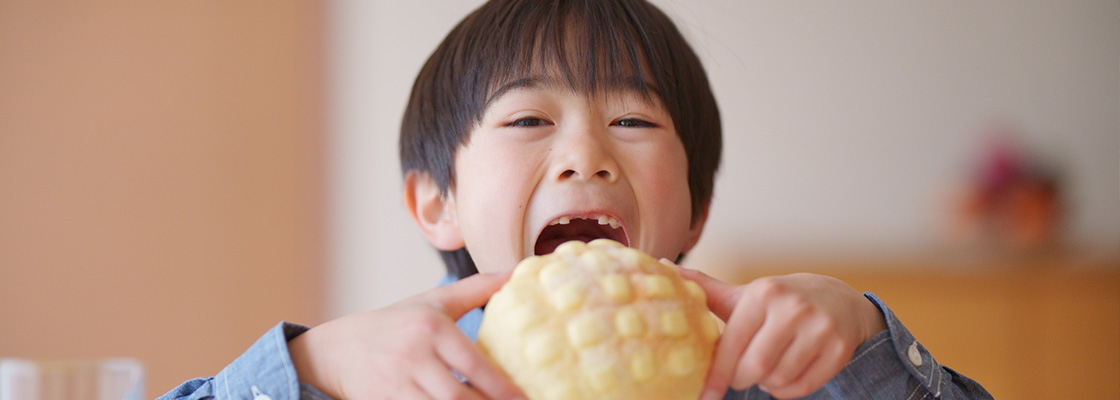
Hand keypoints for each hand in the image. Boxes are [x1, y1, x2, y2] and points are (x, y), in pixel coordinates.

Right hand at [288, 271, 525, 399]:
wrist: (337, 349)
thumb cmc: (396, 323)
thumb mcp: (434, 301)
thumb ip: (477, 288)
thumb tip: (518, 271)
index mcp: (431, 329)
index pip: (473, 364)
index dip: (501, 387)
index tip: (524, 398)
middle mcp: (414, 357)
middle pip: (457, 396)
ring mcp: (397, 384)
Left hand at [677, 269, 886, 399]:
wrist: (837, 299)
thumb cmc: (778, 301)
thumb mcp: (743, 294)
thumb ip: (704, 288)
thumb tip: (661, 266)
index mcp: (762, 294)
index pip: (732, 344)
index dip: (717, 374)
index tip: (705, 395)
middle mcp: (792, 308)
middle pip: (754, 368)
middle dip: (742, 378)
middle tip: (741, 374)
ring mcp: (820, 328)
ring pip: (778, 379)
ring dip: (767, 383)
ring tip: (767, 367)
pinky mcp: (840, 348)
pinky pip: (803, 387)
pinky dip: (788, 390)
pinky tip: (787, 373)